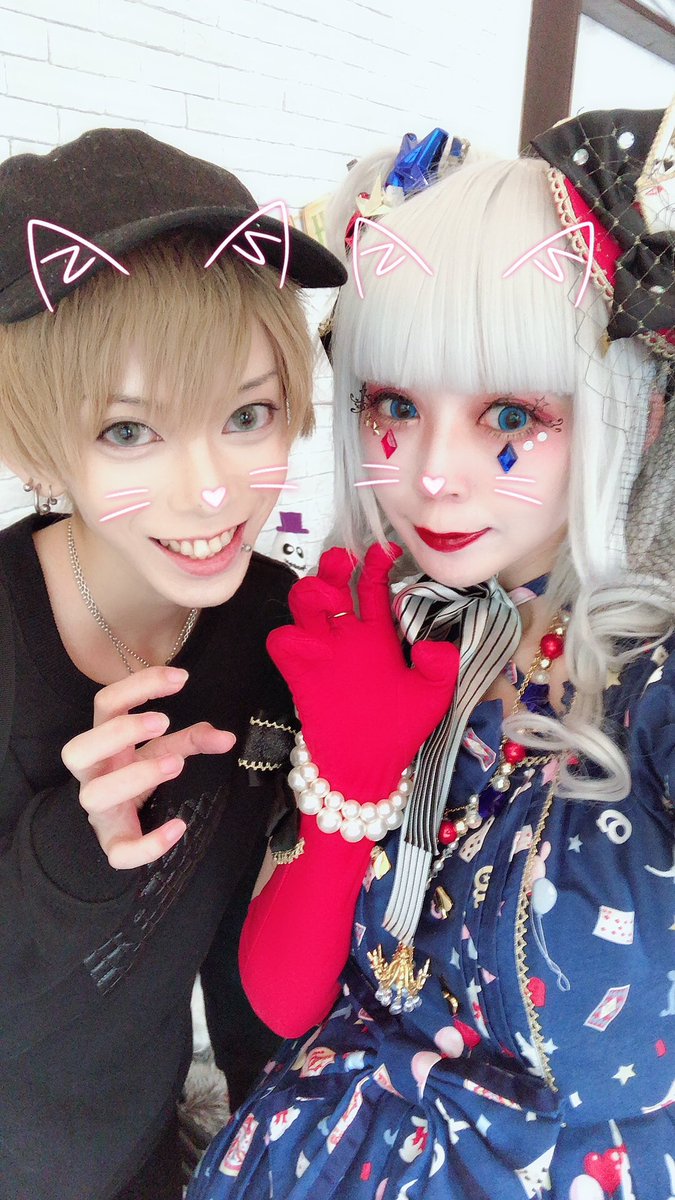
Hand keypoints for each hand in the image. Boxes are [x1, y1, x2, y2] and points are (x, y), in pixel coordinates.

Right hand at [61, 666, 234, 869]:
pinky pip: (120, 851)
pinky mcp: (114, 843)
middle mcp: (93, 774)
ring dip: (136, 775)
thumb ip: (194, 739)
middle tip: (163, 721)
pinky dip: (149, 844)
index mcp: (103, 742)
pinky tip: (178, 828)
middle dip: (119, 732)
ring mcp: (99, 810)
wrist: (122, 821)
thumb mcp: (165, 750)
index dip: (137, 686)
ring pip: (94, 794)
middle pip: (78, 749)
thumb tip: (228, 738)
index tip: (181, 679)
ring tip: (176, 764)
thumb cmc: (138, 774)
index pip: (105, 704)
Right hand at [267, 544, 458, 799]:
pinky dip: (288, 635)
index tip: (386, 549)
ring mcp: (321, 652)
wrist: (368, 766)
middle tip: (346, 563)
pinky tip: (308, 642)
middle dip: (333, 567)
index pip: (372, 586)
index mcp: (378, 634)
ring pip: (303, 603)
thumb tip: (436, 644)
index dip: (377, 563)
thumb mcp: (432, 696)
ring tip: (330, 601)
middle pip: (331, 584)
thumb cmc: (400, 728)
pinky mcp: (300, 673)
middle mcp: (346, 636)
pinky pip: (282, 642)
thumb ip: (439, 668)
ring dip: (311, 591)